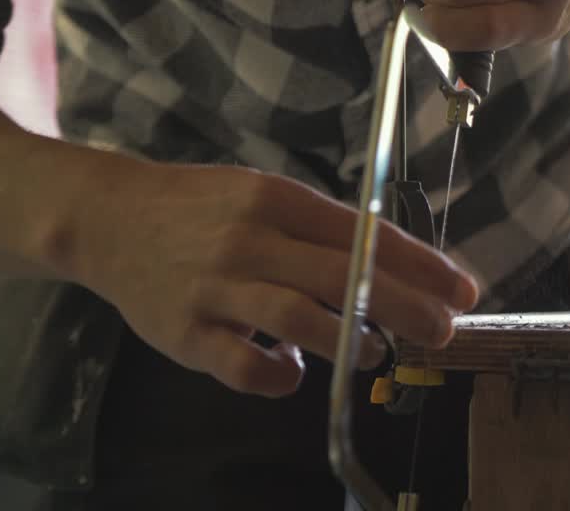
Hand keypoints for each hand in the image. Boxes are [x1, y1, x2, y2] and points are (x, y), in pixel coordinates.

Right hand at [71, 163, 477, 397]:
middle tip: (443, 329)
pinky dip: (278, 375)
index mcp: (275, 200)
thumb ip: (319, 230)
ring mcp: (215, 286)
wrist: (108, 219)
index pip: (363, 233)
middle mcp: (249, 239)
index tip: (461, 289)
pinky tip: (295, 373)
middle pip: (343, 275)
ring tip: (376, 351)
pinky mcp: (184, 331)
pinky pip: (241, 364)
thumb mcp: (260, 195)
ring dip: (348, 339)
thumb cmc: (199, 208)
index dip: (419, 264)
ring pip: (297, 317)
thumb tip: (392, 269)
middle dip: (405, 305)